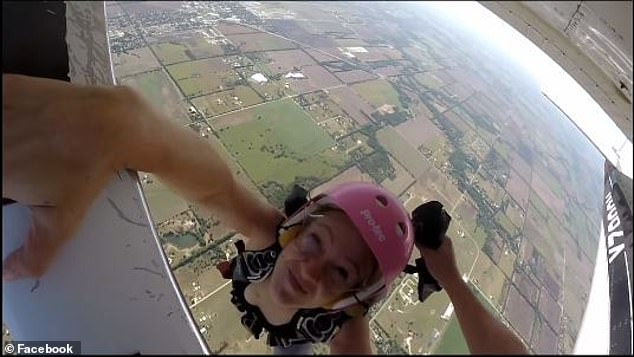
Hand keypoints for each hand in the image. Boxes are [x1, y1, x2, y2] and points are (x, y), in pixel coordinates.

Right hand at [2, 74, 135, 279]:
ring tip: (24, 152)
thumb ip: (34, 251)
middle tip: (20, 170)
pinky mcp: (7, 86)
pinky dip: (7, 118)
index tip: (11, 186)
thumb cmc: (86, 171)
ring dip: (5, 143)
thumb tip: (9, 275)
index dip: (4, 184)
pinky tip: (22, 128)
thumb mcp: (61, 218)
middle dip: (6, 168)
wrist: (112, 124)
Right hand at [417, 237, 461, 290]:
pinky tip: (425, 259)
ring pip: (432, 246)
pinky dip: (429, 254)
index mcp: (446, 239)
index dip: (422, 234)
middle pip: (431, 239)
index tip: (415, 237)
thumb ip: (420, 244)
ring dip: (426, 249)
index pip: (431, 231)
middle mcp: (447, 243)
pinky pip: (434, 252)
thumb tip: (414, 237)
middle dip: (424, 243)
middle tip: (417, 246)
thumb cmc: (440, 267)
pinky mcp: (445, 257)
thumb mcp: (427, 254)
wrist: (449, 281)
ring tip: (420, 253)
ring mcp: (447, 250)